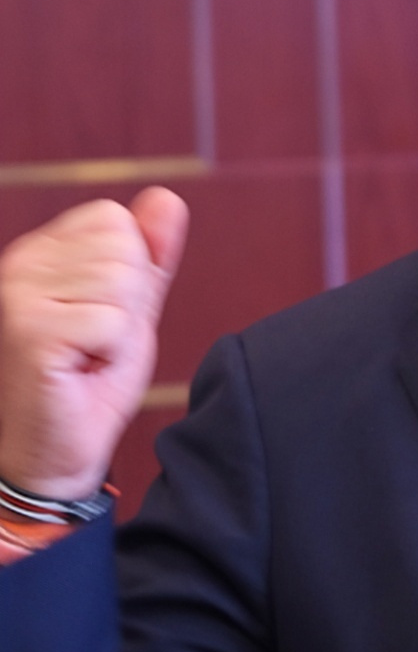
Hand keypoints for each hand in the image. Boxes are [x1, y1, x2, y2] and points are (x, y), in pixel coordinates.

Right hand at [0, 188, 187, 499]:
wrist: (52, 453)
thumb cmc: (88, 382)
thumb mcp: (129, 310)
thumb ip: (150, 257)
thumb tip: (165, 198)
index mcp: (40, 252)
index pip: (116, 220)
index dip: (131, 274)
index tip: (102, 317)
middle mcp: (19, 264)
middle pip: (124, 248)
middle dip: (129, 303)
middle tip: (95, 343)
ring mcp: (18, 295)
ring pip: (122, 282)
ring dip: (120, 330)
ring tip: (87, 356)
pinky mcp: (29, 330)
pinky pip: (113, 321)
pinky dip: (112, 352)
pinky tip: (81, 370)